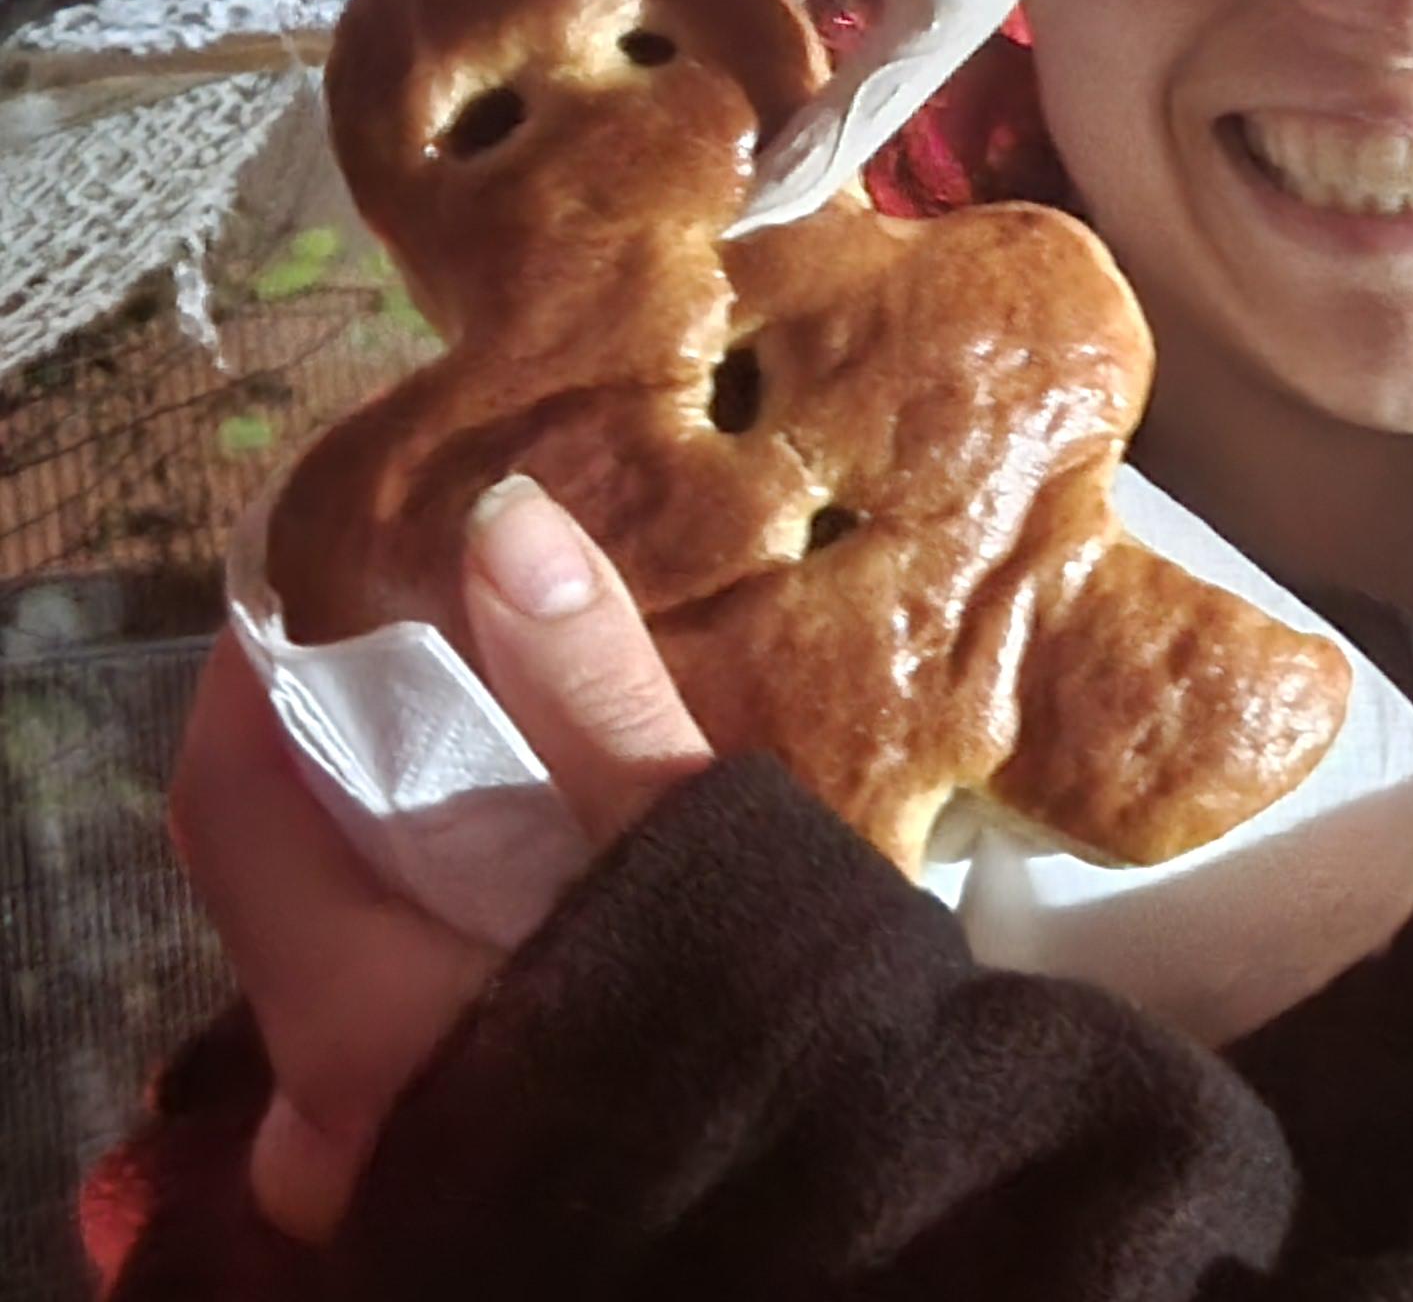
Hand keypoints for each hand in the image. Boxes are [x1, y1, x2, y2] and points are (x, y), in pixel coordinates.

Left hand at [169, 477, 712, 1244]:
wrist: (868, 1213)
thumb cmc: (766, 1023)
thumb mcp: (687, 828)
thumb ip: (586, 678)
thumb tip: (498, 508)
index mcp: (358, 1016)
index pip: (235, 806)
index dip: (262, 673)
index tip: (326, 574)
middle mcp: (325, 1111)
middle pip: (287, 892)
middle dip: (356, 770)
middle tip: (458, 668)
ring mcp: (378, 1161)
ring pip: (347, 966)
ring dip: (407, 860)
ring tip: (522, 775)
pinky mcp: (442, 1181)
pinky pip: (399, 1032)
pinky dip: (445, 943)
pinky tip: (545, 902)